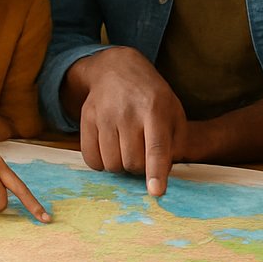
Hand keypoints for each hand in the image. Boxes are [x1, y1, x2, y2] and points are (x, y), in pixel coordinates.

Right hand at [73, 48, 185, 195]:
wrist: (117, 69)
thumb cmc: (152, 97)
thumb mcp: (173, 113)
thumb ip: (176, 144)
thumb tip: (164, 175)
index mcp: (155, 110)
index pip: (156, 147)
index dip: (156, 172)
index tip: (156, 192)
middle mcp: (128, 112)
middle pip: (132, 163)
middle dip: (140, 167)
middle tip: (142, 152)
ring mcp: (104, 115)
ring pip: (112, 165)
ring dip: (122, 166)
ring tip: (127, 148)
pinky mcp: (86, 119)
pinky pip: (92, 160)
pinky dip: (102, 163)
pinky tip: (110, 149)